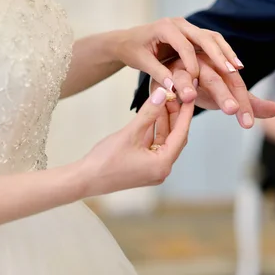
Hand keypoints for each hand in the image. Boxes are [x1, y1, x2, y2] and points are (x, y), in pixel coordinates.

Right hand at [79, 87, 193, 196]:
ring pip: (164, 140)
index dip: (186, 114)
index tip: (190, 97)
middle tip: (175, 96)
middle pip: (175, 137)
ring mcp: (153, 170)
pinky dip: (154, 131)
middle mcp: (162, 169)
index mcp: (163, 164)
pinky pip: (154, 145)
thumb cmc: (105, 160)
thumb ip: (148, 113)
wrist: (84, 179)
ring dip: (164, 122)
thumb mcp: (130, 133)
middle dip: (175, 116)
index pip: (181, 134)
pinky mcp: (144, 167)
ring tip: (164, 101)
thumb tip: (162, 94)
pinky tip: (153, 115)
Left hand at [113, 17, 242, 89]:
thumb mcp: (142, 62)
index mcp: (165, 27)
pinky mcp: (193, 35)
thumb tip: (174, 89)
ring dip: (226, 52)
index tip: (197, 80)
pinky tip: (233, 65)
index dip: (192, 63)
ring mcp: (188, 28)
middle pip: (204, 37)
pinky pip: (212, 42)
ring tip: (238, 68)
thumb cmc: (133, 50)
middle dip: (219, 55)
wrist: (128, 40)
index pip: (184, 45)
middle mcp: (180, 24)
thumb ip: (159, 74)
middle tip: (231, 71)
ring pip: (212, 37)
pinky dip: (223, 52)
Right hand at [152, 53, 274, 128]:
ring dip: (187, 85)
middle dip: (222, 94)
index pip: (235, 84)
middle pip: (215, 78)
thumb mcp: (227, 96)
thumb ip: (249, 104)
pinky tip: (167, 95)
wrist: (176, 78)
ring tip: (190, 98)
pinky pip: (163, 78)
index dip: (242, 102)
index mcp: (221, 68)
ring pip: (186, 75)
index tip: (247, 124)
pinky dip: (166, 86)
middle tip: (231, 110)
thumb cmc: (203, 87)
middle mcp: (203, 64)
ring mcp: (181, 68)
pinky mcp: (163, 73)